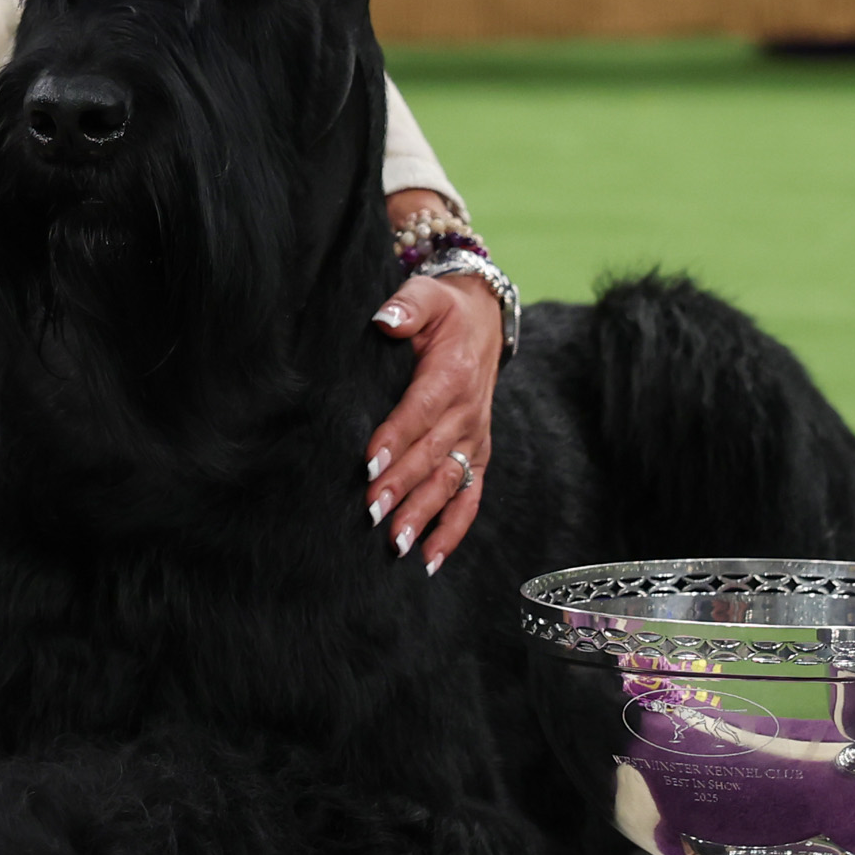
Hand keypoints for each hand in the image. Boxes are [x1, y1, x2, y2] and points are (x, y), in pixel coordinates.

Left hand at [367, 272, 503, 567]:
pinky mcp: (476, 456)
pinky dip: (452, 531)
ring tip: (397, 544)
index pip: (421, 410)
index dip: (396, 438)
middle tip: (371, 512)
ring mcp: (474, 440)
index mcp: (453, 374)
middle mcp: (468, 413)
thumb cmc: (445, 310)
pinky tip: (428, 559)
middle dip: (402, 486)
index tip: (370, 465)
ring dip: (423, 515)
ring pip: (448, 484)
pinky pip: (469, 499)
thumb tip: (385, 320)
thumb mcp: (427, 296)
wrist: (484, 320)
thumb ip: (407, 306)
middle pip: (431, 455)